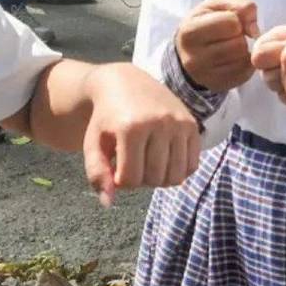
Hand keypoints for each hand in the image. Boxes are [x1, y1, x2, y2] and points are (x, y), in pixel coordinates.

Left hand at [83, 63, 200, 206]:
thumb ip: (96, 173)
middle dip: (141, 180)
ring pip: (175, 176)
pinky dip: (179, 170)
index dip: (120, 180)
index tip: (115, 166)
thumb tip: (109, 203)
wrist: (124, 82)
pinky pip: (192, 165)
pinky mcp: (192, 124)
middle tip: (132, 164)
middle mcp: (159, 123)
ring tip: (147, 163)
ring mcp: (178, 122)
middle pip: (154, 179)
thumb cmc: (106, 118)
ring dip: (160, 178)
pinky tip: (164, 159)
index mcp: (131, 127)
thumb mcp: (94, 142)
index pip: (130, 179)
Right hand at [175, 0, 259, 91]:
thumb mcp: (218, 3)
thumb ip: (240, 4)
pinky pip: (245, 72)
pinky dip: (245, 62)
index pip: (231, 22)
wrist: (188, 50)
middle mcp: (193, 58)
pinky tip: (235, 57)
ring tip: (232, 45)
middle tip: (231, 34)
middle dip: (240, 35)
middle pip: (238, 43)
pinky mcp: (218, 85)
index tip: (229, 20)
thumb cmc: (206, 21)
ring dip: (243, 49)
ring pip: (242, 58)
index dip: (236, 19)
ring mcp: (205, 75)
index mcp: (189, 31)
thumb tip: (254, 30)